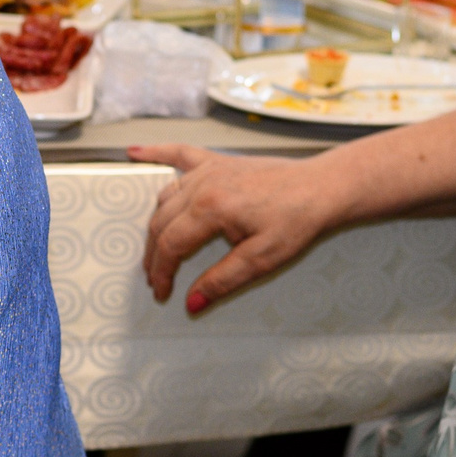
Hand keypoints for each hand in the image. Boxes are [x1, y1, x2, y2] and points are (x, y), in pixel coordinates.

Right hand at [130, 143, 343, 309]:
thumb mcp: (262, 260)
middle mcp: (203, 184)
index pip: (170, 246)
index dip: (161, 273)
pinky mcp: (218, 161)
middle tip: (156, 278)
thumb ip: (221, 280)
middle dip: (153, 255)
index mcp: (211, 208)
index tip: (162, 292)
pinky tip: (133, 153)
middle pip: (160, 223)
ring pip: (165, 198)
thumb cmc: (298, 220)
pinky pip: (179, 154)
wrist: (321, 188)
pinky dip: (155, 153)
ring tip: (155, 248)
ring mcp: (208, 169)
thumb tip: (192, 303)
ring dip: (155, 224)